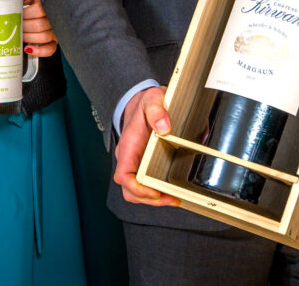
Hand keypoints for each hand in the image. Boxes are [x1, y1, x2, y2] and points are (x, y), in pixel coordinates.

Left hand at [21, 0, 56, 57]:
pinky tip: (28, 48)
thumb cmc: (40, 4)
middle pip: (38, 25)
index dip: (26, 14)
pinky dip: (39, 51)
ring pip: (43, 37)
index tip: (17, 14)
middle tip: (16, 25)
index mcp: (50, 6)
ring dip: (28, 37)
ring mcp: (56, 31)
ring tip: (20, 34)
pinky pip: (50, 49)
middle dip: (24, 26)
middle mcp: (55, 19)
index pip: (38, 10)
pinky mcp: (55, 42)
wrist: (51, 11)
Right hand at [113, 86, 179, 206]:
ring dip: (153, 199)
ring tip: (174, 198)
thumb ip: (157, 110)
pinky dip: (157, 192)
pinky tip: (172, 191)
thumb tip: (164, 128)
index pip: (123, 175)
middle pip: (130, 190)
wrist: (144, 101)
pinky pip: (146, 184)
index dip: (137, 188)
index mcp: (129, 146)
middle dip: (149, 199)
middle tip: (172, 198)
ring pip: (137, 191)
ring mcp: (136, 163)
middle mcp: (129, 158)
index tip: (155, 192)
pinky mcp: (145, 164)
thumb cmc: (147, 102)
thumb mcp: (153, 99)